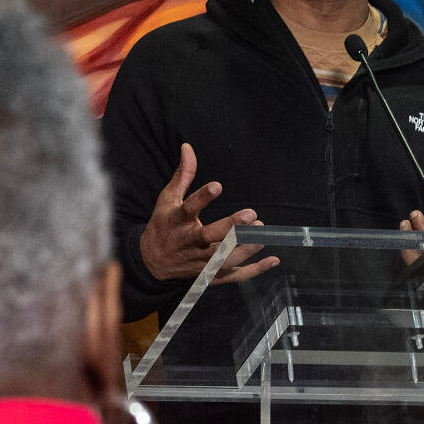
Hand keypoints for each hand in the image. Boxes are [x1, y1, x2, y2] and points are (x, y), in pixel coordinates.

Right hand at [138, 143, 277, 285]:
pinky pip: (233, 275)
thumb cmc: (164, 225)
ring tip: (261, 232)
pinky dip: (254, 270)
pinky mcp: (209, 275)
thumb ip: (183, 175)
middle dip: (230, 227)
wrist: (151, 262)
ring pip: (223, 259)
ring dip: (244, 248)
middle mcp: (188, 243)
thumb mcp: (168, 199)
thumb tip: (188, 148)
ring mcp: (199, 262)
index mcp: (177, 221)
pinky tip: (272, 259)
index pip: (188, 209)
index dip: (202, 198)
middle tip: (251, 214)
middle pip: (209, 237)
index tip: (217, 185)